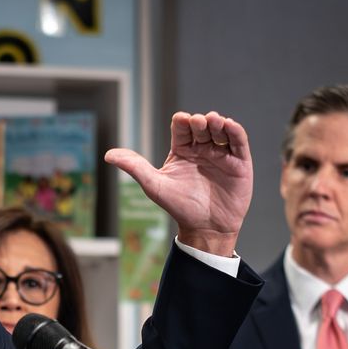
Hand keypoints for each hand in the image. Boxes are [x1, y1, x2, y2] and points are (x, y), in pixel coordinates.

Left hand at [105, 111, 252, 256]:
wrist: (205, 228)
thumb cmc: (178, 207)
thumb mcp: (154, 185)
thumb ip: (134, 167)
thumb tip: (108, 155)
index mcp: (181, 151)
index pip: (182, 126)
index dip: (183, 120)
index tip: (182, 121)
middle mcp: (201, 149)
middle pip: (202, 125)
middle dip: (201, 120)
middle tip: (199, 123)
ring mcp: (221, 154)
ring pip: (220, 130)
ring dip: (218, 122)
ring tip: (215, 121)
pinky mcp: (239, 163)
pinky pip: (239, 141)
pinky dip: (235, 130)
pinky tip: (229, 125)